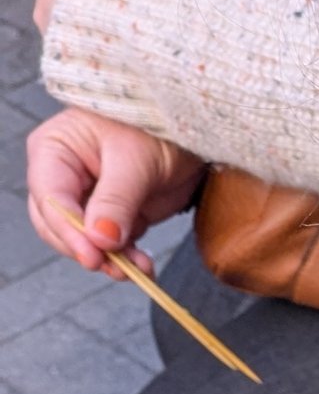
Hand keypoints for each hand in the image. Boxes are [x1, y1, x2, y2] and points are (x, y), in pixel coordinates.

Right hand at [25, 109, 204, 269]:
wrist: (193, 130)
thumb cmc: (157, 125)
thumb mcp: (136, 159)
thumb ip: (116, 200)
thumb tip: (100, 239)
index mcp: (54, 150)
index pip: (49, 198)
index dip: (67, 230)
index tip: (92, 254)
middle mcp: (63, 176)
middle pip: (57, 224)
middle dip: (86, 248)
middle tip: (114, 267)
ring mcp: (87, 198)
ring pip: (83, 239)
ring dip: (109, 259)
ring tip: (136, 269)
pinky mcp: (113, 214)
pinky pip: (110, 244)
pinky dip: (126, 258)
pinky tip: (143, 266)